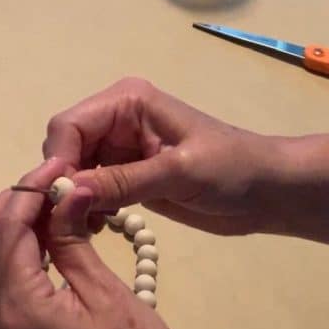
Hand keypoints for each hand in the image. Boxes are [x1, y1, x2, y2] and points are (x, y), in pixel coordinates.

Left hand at [0, 158, 202, 328]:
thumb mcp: (107, 293)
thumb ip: (74, 238)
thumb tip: (66, 187)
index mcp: (18, 310)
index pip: (6, 232)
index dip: (29, 191)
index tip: (59, 166)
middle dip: (7, 205)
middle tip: (48, 182)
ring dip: (9, 226)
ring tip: (53, 200)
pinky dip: (16, 251)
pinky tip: (51, 233)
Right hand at [42, 77, 279, 235]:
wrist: (268, 191)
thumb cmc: (232, 170)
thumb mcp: (178, 173)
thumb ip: (123, 180)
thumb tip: (70, 191)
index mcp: (127, 102)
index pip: (69, 125)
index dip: (59, 161)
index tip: (64, 199)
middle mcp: (116, 119)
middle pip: (64, 146)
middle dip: (64, 180)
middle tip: (72, 218)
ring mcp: (119, 148)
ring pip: (73, 169)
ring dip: (73, 196)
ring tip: (85, 226)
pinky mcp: (126, 174)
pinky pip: (90, 187)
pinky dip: (87, 206)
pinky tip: (99, 225)